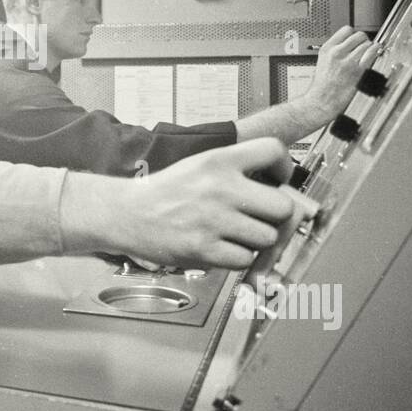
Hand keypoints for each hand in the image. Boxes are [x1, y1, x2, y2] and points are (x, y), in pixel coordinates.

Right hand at [63, 138, 296, 270]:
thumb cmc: (165, 192)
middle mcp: (220, 187)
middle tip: (260, 217)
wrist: (127, 213)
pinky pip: (245, 259)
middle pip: (283, 206)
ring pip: (267, 238)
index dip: (285, 168)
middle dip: (276, 216)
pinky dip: (237, 258)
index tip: (279, 180)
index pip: (273, 150)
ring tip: (234, 234)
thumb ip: (237, 171)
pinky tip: (221, 247)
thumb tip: (281, 189)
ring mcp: (213, 220)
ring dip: (256, 240)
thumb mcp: (200, 165)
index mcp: (219, 160)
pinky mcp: (204, 248)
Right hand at [304, 26, 380, 121]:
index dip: (353, 34)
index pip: (346, 30)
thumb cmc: (321, 87)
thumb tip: (349, 45)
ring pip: (367, 44)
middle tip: (364, 47)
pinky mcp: (359, 70)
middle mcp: (338, 52)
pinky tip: (375, 55)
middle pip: (359, 35)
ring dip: (370, 48)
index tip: (356, 39)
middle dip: (363, 40)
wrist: (321, 102)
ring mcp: (349, 61)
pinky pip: (372, 53)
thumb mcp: (322, 62)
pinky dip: (376, 52)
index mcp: (327, 49)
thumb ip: (335, 51)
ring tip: (369, 54)